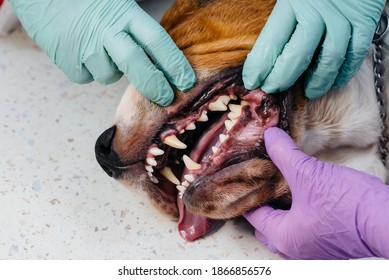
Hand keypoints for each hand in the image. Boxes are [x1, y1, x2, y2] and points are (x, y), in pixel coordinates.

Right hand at [10, 0, 194, 105]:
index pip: (156, 41)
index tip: (186, 81)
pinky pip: (87, 77)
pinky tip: (81, 52)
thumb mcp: (117, 6)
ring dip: (111, 69)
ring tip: (99, 49)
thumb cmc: (85, 1)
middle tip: (166, 98)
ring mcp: (86, 48)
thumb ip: (134, 29)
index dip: (174, 63)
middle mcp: (106, 31)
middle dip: (155, 86)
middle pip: (137, 65)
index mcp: (123, 13)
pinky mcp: (68, 62)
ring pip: (110, 75)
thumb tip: (158, 60)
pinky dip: (88, 70)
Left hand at [242, 0, 385, 98]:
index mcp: (291, 3)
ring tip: (308, 92)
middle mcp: (316, 12)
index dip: (259, 68)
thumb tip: (259, 50)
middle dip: (281, 79)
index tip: (252, 81)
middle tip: (272, 89)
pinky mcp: (364, 21)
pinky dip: (344, 72)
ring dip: (317, 82)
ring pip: (328, 60)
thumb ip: (277, 16)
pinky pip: (355, 55)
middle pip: (296, 56)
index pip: (270, 43)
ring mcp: (342, 18)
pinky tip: (334, 81)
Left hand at [244, 127, 388, 259]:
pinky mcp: (330, 248)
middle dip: (264, 204)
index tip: (249, 176)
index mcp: (284, 238)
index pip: (253, 215)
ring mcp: (313, 253)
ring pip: (286, 230)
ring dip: (282, 211)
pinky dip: (299, 217)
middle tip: (265, 181)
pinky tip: (305, 199)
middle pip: (267, 226)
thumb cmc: (350, 205)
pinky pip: (304, 233)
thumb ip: (285, 154)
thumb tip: (270, 136)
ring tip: (282, 187)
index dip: (249, 192)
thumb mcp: (310, 173)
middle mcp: (295, 251)